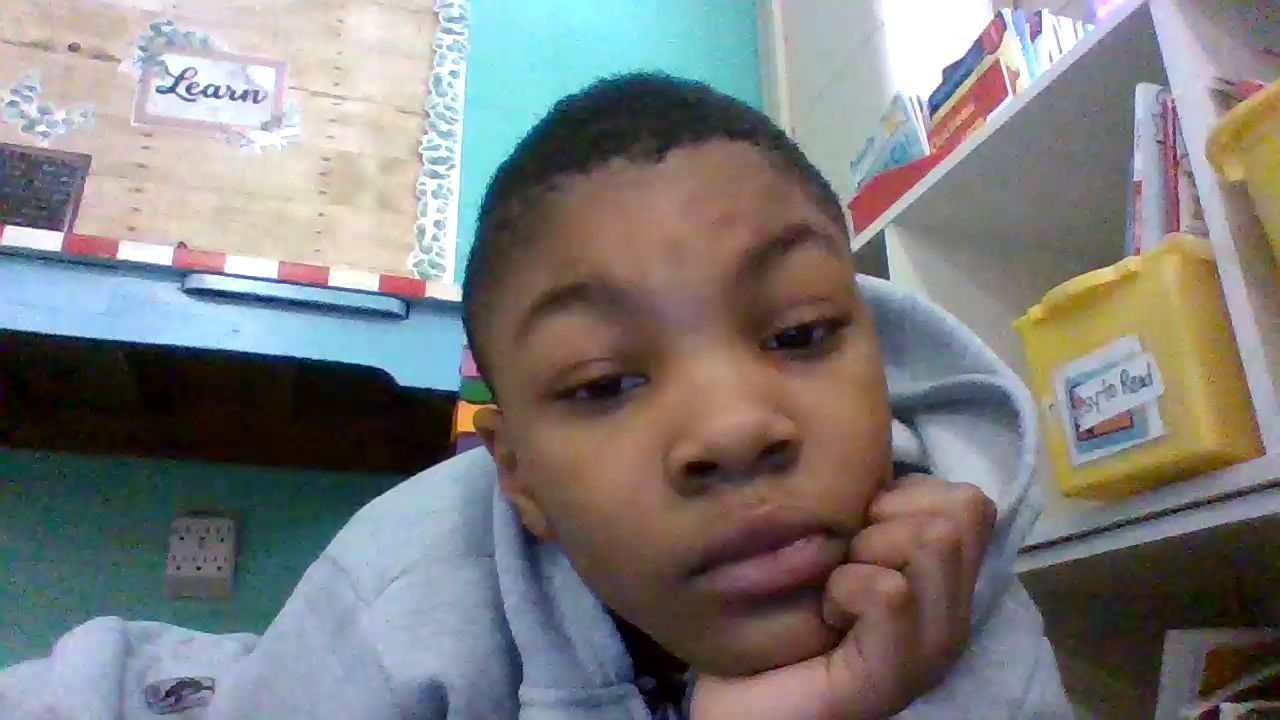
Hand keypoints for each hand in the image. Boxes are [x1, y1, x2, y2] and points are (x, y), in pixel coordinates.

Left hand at [690, 475, 995, 719]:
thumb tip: (875, 452)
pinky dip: (845, 589)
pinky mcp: (893, 678)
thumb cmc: (774, 610)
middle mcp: (951, 618)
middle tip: (843, 563)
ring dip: (864, 553)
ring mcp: (930, 652)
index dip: (902, 496)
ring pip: (934, 541)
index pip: (969, 499)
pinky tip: (824, 617)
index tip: (855, 531)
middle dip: (885, 520)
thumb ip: (866, 506)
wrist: (732, 693)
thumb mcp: (830, 541)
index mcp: (941, 582)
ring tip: (834, 591)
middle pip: (961, 511)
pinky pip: (889, 592)